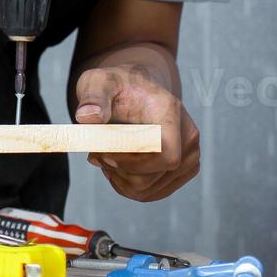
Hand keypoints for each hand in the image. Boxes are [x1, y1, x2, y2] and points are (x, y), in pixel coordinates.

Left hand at [74, 64, 198, 201]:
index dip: (131, 162)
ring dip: (119, 178)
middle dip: (118, 169)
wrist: (136, 90)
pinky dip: (126, 185)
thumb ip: (92, 96)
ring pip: (149, 190)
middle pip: (152, 177)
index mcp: (171, 113)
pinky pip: (151, 193)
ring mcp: (189, 156)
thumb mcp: (98, 82)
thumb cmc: (116, 86)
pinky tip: (115, 166)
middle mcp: (188, 137)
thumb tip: (87, 117)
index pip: (164, 155)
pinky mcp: (182, 171)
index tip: (102, 152)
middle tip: (95, 152)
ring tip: (104, 155)